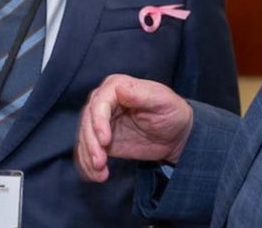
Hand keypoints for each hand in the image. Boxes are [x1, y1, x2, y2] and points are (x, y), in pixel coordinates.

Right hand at [75, 74, 192, 182]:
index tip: (105, 141)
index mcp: (117, 86)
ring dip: (88, 156)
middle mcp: (104, 101)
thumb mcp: (162, 102)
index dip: (98, 122)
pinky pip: (87, 151)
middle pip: (87, 121)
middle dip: (91, 143)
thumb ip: (141, 95)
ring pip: (84, 137)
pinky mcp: (101, 139)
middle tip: (100, 162)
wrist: (176, 135)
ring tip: (100, 172)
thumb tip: (119, 88)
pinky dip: (87, 165)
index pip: (99, 103)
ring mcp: (101, 121)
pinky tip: (97, 176)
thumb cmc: (172, 112)